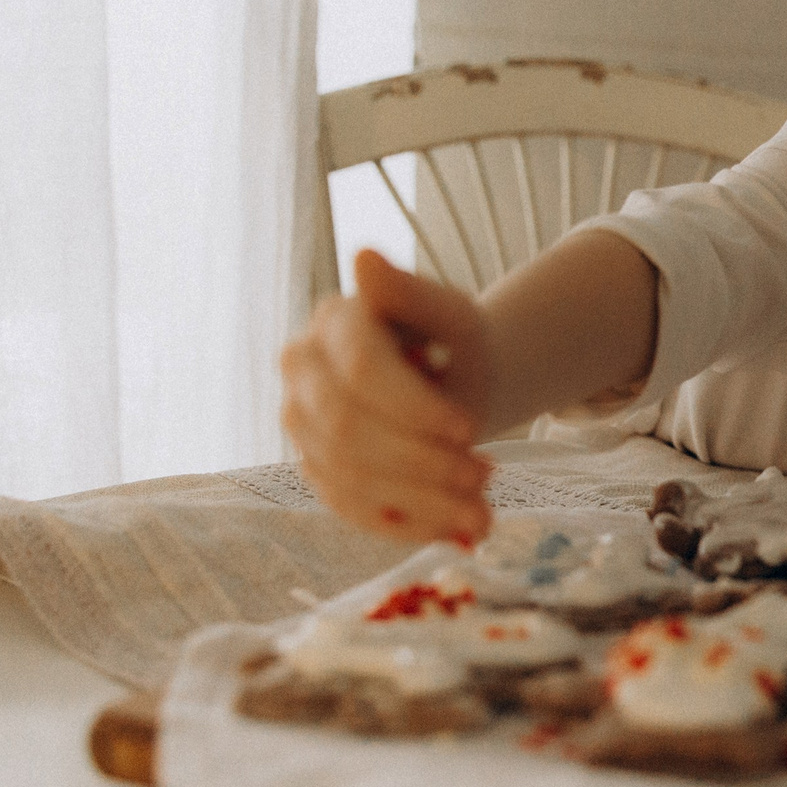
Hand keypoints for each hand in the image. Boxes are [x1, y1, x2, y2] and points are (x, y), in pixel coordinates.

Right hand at [279, 249, 494, 544]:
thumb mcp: (449, 313)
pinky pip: (351, 510)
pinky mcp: (317, 470)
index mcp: (333, 321)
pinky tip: (456, 530)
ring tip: (482, 512)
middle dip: (420, 461)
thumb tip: (363, 257)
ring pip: (349, 478)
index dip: (413, 407)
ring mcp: (302, 425)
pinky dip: (408, 525)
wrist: (452, 380)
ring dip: (421, 502)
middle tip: (485, 475)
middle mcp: (302, 372)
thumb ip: (411, 292)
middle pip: (347, 431)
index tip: (468, 428)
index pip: (359, 370)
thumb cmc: (450, 342)